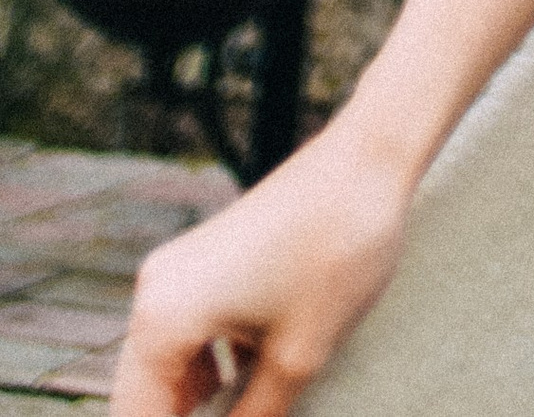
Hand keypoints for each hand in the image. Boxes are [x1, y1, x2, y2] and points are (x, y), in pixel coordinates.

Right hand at [111, 119, 414, 416]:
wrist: (372, 158)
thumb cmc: (337, 250)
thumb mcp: (297, 359)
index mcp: (162, 319)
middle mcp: (157, 292)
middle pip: (146, 395)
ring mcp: (181, 271)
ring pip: (169, 366)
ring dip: (195, 404)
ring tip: (246, 416)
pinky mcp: (209, 259)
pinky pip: (193, 334)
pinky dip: (211, 369)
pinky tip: (250, 388)